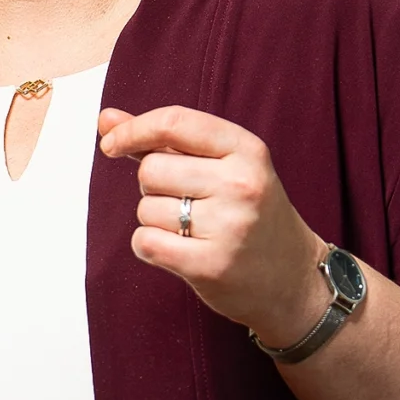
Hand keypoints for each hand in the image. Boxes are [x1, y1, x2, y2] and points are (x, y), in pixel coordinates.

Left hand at [97, 106, 327, 348]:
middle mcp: (242, 184)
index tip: (110, 144)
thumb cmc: (250, 215)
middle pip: (151, 170)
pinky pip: (146, 243)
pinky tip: (179, 251)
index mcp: (247, 150)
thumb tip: (106, 120)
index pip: (175, 122)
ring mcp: (229, 226)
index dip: (132, 130)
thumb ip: (163, 141)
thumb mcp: (222, 166)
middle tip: (185, 202)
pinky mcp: (211, 266)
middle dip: (153, 187)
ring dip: (155, 220)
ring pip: (146, 208)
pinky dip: (150, 247)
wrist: (293, 279)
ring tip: (192, 230)